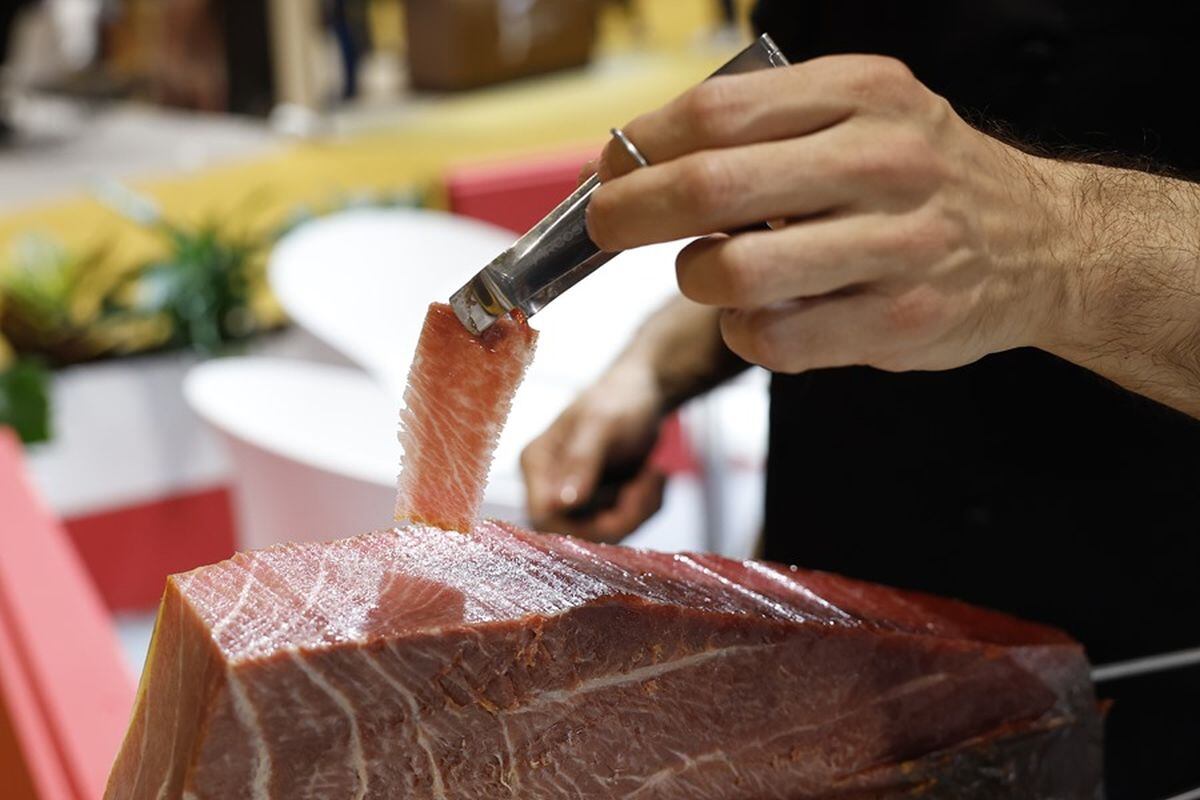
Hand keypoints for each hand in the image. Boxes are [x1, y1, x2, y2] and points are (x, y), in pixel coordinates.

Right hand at [520, 361, 666, 542]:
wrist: (646, 393)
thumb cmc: (619, 399)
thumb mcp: (601, 424)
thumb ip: (580, 461)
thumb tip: (560, 504)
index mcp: (538, 464)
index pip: (544, 517)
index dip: (582, 522)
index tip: (623, 498)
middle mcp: (551, 486)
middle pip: (578, 532)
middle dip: (622, 515)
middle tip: (650, 483)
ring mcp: (577, 498)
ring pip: (606, 532)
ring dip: (639, 508)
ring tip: (655, 473)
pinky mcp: (601, 505)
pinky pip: (624, 525)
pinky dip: (646, 505)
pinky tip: (653, 476)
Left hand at [586, 55, 1075, 373]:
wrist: (1041, 242)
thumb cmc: (921, 178)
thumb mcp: (861, 113)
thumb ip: (761, 128)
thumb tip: (631, 161)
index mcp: (862, 92)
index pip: (715, 112)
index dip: (641, 147)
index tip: (610, 170)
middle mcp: (882, 161)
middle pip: (710, 186)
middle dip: (630, 214)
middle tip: (608, 228)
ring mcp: (896, 245)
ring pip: (735, 272)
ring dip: (696, 278)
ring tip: (710, 271)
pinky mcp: (898, 320)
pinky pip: (773, 339)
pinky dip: (743, 333)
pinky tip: (758, 317)